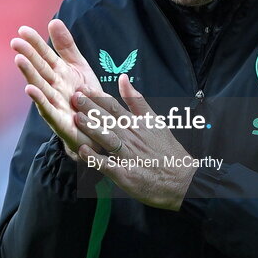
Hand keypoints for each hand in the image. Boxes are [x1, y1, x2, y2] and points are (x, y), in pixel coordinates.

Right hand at [11, 20, 103, 157]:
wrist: (97, 129)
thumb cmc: (86, 97)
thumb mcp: (79, 67)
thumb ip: (66, 46)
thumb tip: (53, 21)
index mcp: (58, 73)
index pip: (45, 55)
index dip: (35, 43)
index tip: (22, 30)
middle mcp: (53, 87)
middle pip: (39, 69)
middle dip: (28, 55)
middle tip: (15, 42)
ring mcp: (54, 103)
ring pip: (40, 86)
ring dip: (29, 74)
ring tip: (19, 60)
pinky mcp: (59, 121)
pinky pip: (48, 109)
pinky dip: (39, 100)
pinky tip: (29, 89)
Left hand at [73, 74, 194, 210]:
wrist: (182, 180)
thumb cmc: (167, 150)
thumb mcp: (155, 121)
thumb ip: (136, 100)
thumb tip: (123, 77)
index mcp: (137, 125)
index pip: (114, 107)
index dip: (97, 97)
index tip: (83, 88)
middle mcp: (132, 139)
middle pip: (109, 120)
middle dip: (90, 108)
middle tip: (75, 97)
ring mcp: (129, 157)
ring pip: (109, 139)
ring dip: (93, 129)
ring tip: (78, 118)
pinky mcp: (126, 175)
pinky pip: (108, 166)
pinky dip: (96, 159)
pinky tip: (83, 151)